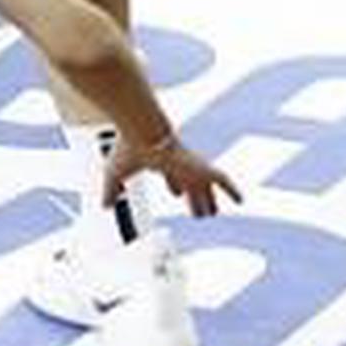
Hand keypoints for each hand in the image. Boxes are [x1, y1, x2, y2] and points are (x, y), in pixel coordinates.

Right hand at [103, 122, 239, 217]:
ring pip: (204, 188)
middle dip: (193, 199)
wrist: (142, 132)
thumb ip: (110, 190)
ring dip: (209, 202)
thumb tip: (104, 207)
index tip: (175, 193)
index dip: (173, 186)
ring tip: (212, 213)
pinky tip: (241, 200)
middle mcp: (178, 166)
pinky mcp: (202, 167)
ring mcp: (192, 167)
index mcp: (161, 164)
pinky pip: (224, 180)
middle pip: (189, 185)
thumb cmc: (128, 149)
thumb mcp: (115, 174)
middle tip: (198, 212)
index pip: (170, 177)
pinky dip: (233, 190)